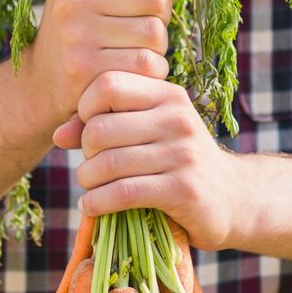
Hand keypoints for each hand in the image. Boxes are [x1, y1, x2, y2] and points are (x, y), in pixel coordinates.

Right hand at [21, 0, 183, 128]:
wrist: (41, 85)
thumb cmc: (85, 32)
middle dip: (162, 14)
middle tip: (143, 27)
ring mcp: (76, 35)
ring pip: (156, 33)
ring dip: (157, 47)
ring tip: (133, 50)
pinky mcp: (86, 71)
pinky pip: (148, 65)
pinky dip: (151, 72)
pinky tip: (132, 74)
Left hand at [52, 71, 239, 250]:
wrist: (233, 199)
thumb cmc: (178, 162)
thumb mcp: (148, 133)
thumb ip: (103, 125)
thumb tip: (58, 134)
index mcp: (168, 95)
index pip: (107, 85)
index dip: (84, 109)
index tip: (87, 132)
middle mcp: (177, 118)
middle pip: (99, 128)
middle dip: (85, 153)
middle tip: (92, 167)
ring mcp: (183, 154)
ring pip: (106, 163)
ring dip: (87, 183)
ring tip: (91, 189)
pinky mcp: (183, 190)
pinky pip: (122, 193)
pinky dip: (97, 203)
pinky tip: (93, 207)